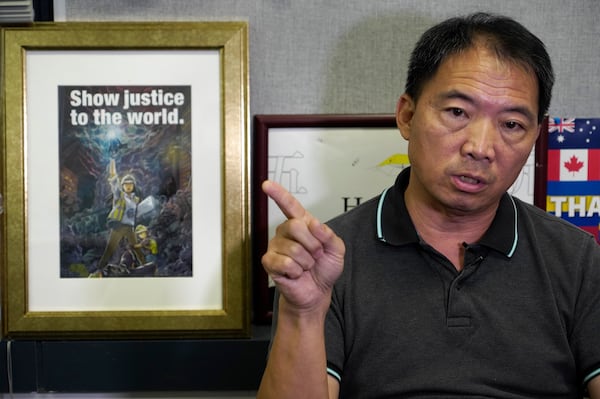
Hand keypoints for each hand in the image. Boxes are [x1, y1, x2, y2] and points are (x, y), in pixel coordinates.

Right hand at [261, 180, 344, 314]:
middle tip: (315, 255)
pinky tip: (296, 273)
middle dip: (313, 245)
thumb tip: (314, 224)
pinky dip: (296, 271)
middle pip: (295, 226)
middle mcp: (286, 232)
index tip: (266, 184)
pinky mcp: (269, 262)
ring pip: (293, 248)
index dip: (278, 194)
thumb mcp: (337, 250)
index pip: (290, 205)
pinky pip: (285, 262)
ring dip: (307, 262)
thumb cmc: (324, 269)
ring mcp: (276, 246)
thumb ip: (329, 235)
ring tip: (306, 266)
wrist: (317, 291)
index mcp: (302, 224)